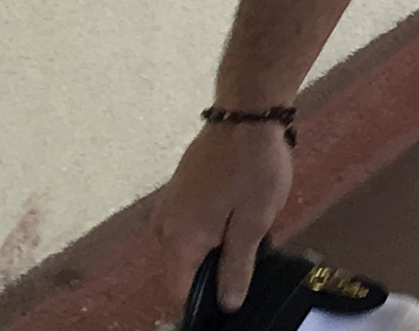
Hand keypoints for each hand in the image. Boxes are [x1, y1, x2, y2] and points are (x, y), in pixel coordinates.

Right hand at [150, 122, 294, 311]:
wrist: (246, 113)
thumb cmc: (254, 167)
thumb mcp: (254, 222)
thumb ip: (237, 267)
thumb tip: (227, 304)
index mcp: (179, 241)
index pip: (180, 293)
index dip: (206, 301)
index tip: (232, 293)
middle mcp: (164, 227)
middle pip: (182, 271)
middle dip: (212, 271)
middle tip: (248, 253)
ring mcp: (168, 207)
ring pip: (186, 247)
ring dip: (212, 247)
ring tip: (245, 228)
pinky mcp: (177, 191)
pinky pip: (188, 225)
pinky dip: (208, 228)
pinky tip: (234, 212)